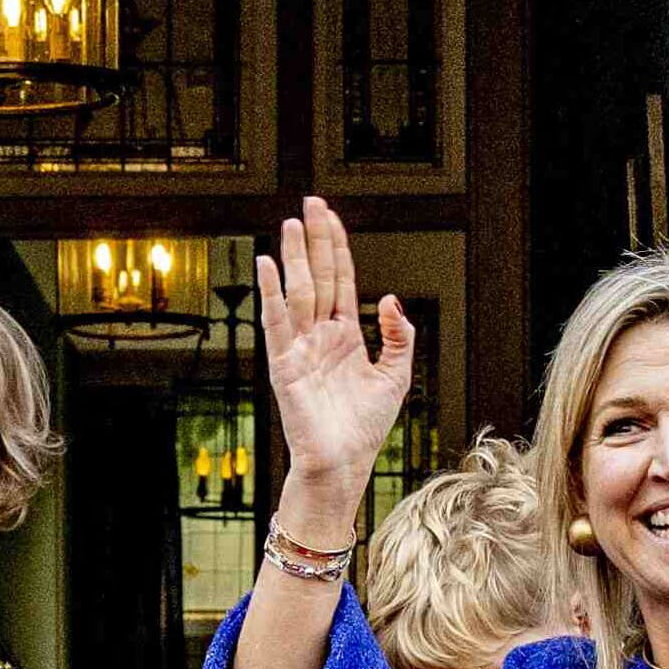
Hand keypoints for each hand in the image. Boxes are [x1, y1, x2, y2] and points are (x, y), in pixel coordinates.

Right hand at [257, 197, 414, 543]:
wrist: (344, 465)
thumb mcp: (396, 376)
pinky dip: (272, 295)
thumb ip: (399, 336)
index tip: (329, 215)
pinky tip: (269, 266)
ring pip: (298, 292)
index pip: (339, 280)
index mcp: (345, 335)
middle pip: (317, 277)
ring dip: (295, 258)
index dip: (336, 247)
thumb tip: (392, 299)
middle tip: (309, 203)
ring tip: (292, 224)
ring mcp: (301, 348)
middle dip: (314, 240)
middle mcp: (320, 336)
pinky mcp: (285, 366)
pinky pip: (276, 324)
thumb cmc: (365, 428)